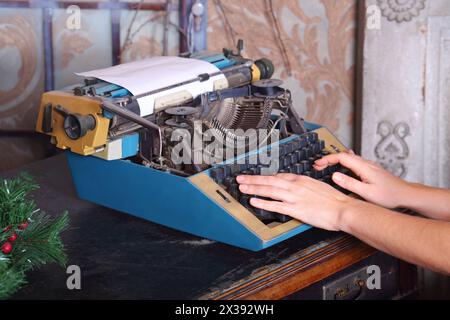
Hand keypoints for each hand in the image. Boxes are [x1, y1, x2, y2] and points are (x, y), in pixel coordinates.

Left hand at [236, 174, 358, 230]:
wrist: (343, 208)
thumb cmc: (334, 200)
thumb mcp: (316, 186)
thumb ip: (303, 186)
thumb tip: (294, 188)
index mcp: (301, 179)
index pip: (278, 176)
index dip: (264, 177)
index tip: (255, 177)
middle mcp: (295, 185)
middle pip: (269, 181)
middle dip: (253, 179)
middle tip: (240, 179)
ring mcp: (294, 197)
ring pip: (269, 190)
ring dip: (253, 188)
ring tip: (242, 187)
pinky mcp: (295, 208)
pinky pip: (275, 205)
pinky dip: (263, 202)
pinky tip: (253, 201)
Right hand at [313, 152, 409, 208]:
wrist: (405, 194)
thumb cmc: (389, 195)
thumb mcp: (366, 192)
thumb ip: (349, 183)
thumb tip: (334, 175)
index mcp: (363, 167)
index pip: (341, 157)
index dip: (327, 159)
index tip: (317, 164)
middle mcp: (366, 163)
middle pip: (343, 155)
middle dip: (328, 159)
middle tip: (317, 165)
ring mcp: (369, 165)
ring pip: (348, 157)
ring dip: (335, 160)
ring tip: (325, 165)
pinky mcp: (371, 169)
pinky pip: (354, 161)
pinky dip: (344, 161)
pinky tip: (344, 161)